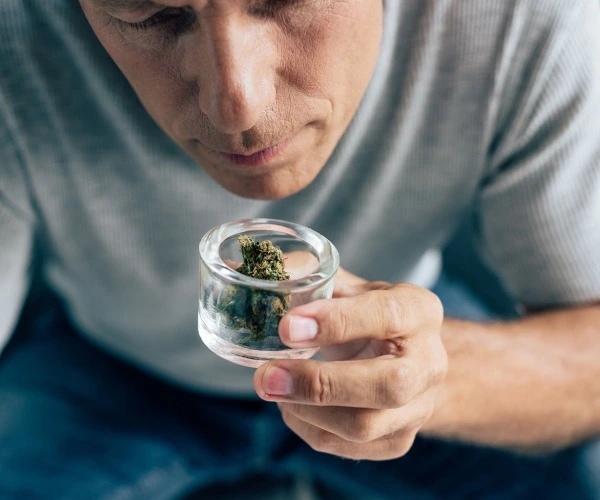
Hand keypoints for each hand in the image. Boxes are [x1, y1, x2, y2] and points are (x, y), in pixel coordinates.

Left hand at [253, 268, 446, 460]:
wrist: (410, 358)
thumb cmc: (373, 316)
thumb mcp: (356, 288)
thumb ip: (319, 280)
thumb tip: (276, 270)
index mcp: (420, 312)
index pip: (387, 316)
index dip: (337, 322)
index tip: (287, 326)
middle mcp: (430, 363)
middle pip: (387, 386)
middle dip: (320, 384)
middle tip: (267, 376)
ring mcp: (419, 408)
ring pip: (364, 425)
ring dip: (306, 410)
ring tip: (271, 386)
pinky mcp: (399, 440)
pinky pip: (349, 447)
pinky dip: (308, 427)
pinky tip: (290, 405)